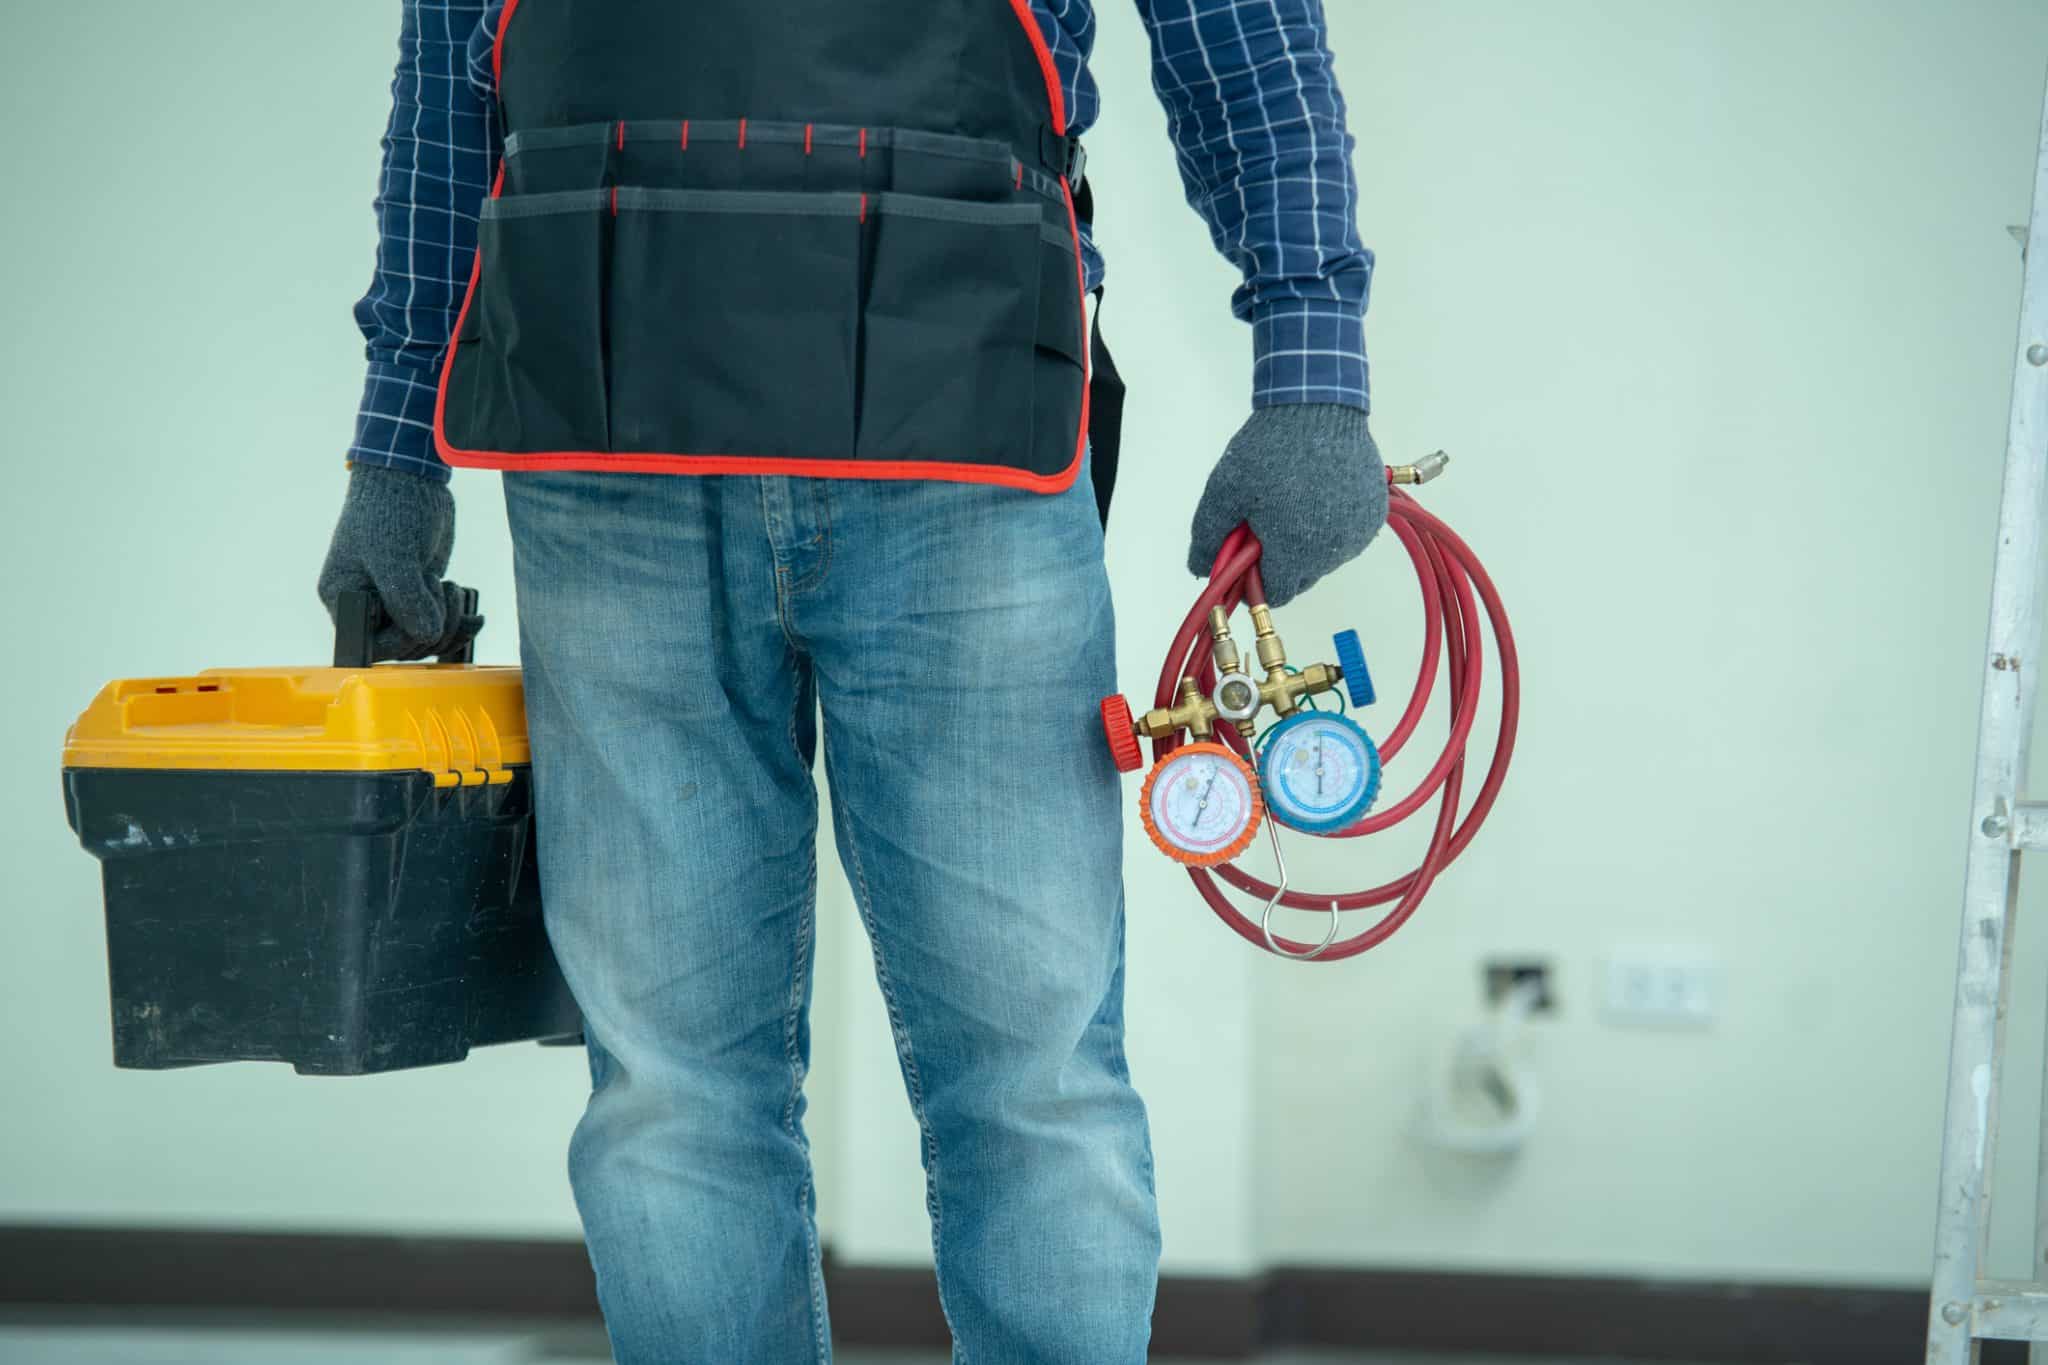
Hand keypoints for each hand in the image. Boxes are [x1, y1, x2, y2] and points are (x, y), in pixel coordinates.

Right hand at [317, 466, 483, 660]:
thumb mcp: (395, 555)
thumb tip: (427, 636)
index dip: (404, 639)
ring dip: (449, 623)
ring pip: (425, 638)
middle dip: (432, 626)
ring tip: (453, 588)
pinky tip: (475, 616)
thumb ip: (406, 599)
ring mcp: (394, 599)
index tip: (424, 611)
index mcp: (344, 598)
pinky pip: (439, 624)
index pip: (372, 645)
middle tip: (442, 586)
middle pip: (403, 646)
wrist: (411, 478)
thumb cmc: (391, 510)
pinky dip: (459, 623)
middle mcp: (366, 604)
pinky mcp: (419, 593)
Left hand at [1187, 405, 1387, 607]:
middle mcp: (1333, 551)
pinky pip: (1346, 535)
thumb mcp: (1224, 491)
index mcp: (1295, 552)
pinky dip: (1331, 526)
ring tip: (1292, 503)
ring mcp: (1357, 533)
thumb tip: (1199, 569)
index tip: (1244, 559)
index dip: (1254, 581)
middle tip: (1264, 524)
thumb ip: (1208, 537)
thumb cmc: (1270, 449)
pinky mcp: (1374, 514)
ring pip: (1324, 558)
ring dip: (1306, 543)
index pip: (1275, 593)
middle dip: (1279, 560)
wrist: (1320, 408)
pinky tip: (1317, 497)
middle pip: (1300, 577)